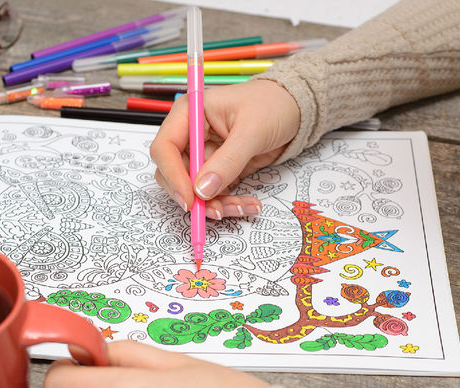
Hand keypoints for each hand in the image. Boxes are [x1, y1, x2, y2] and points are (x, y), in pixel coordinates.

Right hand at [149, 79, 299, 219]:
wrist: (294, 109)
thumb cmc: (271, 105)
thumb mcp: (251, 131)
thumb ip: (227, 161)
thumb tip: (202, 189)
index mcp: (189, 114)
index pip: (165, 148)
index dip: (172, 175)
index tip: (189, 198)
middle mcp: (190, 136)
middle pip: (173, 174)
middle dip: (193, 196)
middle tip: (214, 211)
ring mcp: (203, 155)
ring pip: (194, 190)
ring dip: (214, 205)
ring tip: (241, 207)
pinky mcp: (217, 171)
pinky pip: (213, 195)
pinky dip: (228, 203)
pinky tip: (248, 204)